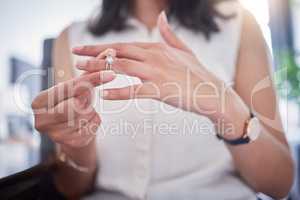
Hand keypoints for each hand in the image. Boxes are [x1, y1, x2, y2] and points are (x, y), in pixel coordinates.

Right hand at [31, 71, 115, 147]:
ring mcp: (55, 135)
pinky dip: (94, 121)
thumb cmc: (71, 103)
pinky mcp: (71, 143)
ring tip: (82, 112)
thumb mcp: (75, 87)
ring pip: (86, 115)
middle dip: (86, 99)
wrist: (70, 131)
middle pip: (77, 104)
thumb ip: (89, 71)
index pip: (69, 87)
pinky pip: (93, 126)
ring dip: (90, 111)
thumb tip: (109, 52)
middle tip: (85, 98)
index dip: (91, 79)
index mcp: (38, 102)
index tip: (111, 73)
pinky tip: (85, 122)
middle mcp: (42, 120)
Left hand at [73, 12, 220, 112]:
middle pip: (119, 52)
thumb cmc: (197, 73)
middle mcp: (155, 56)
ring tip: (81, 72)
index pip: (124, 45)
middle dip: (95, 53)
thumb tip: (162, 16)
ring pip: (122, 68)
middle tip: (75, 55)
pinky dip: (119, 93)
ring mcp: (157, 72)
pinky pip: (135, 91)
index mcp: (157, 47)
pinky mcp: (161, 90)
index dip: (103, 46)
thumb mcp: (184, 50)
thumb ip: (169, 34)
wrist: (213, 93)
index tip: (86, 47)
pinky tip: (104, 95)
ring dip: (100, 69)